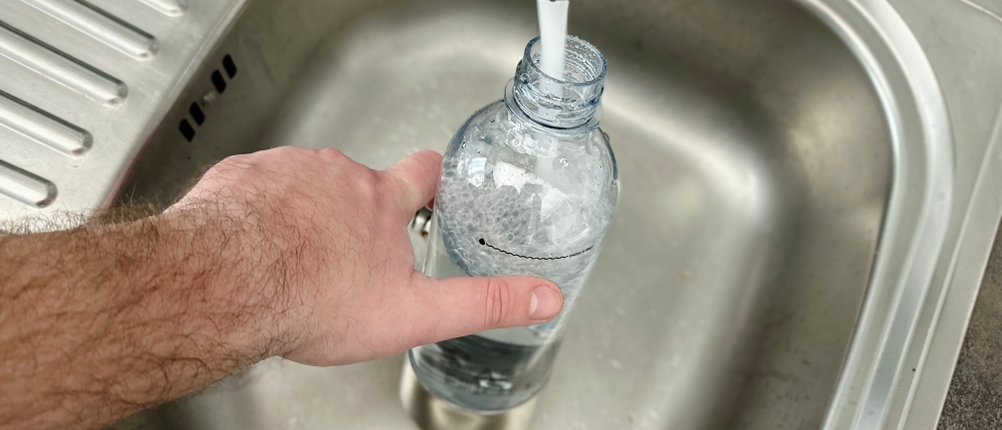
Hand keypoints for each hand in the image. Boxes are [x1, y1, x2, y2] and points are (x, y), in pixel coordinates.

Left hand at [176, 147, 563, 365]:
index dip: (432, 178)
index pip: (423, 170)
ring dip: (307, 212)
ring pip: (305, 185)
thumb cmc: (310, 298)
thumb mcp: (415, 313)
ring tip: (298, 257)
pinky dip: (261, 212)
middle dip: (358, 212)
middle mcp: (335, 173)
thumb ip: (483, 302)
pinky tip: (257, 247)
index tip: (434, 183)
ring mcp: (284, 170)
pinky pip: (258, 188)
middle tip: (350, 254)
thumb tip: (542, 299)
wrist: (225, 287)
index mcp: (380, 199)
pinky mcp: (240, 177)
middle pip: (358, 183)